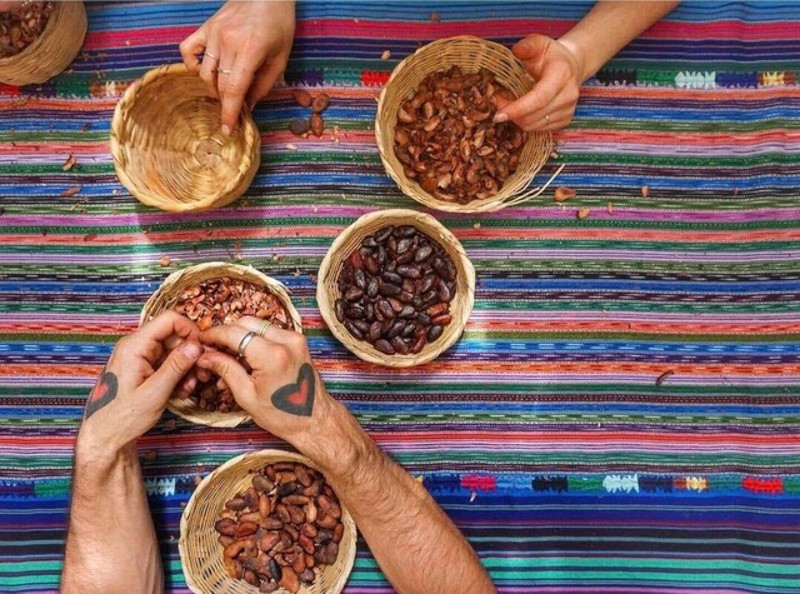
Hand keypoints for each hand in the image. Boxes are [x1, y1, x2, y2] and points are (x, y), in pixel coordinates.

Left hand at [80, 312, 201, 450]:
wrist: (105, 435)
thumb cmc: (123, 417)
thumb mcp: (155, 392)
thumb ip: (176, 366)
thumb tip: (196, 345)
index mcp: (134, 346)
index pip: (169, 319)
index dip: (190, 330)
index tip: (202, 349)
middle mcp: (136, 347)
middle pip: (174, 336)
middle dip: (191, 353)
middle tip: (201, 374)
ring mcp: (139, 357)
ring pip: (173, 351)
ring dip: (186, 367)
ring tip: (188, 388)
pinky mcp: (143, 368)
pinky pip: (167, 363)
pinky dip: (177, 375)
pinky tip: (179, 392)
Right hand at [179, 0, 295, 134]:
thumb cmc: (279, 24)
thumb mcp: (280, 58)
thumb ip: (264, 85)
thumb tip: (248, 107)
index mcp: (250, 51)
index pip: (234, 90)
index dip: (229, 114)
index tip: (227, 130)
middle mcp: (227, 42)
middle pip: (218, 85)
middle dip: (225, 103)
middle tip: (235, 110)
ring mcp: (213, 34)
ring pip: (203, 72)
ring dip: (213, 88)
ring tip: (226, 90)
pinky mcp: (205, 27)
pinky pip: (188, 50)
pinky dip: (191, 65)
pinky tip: (204, 71)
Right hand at [196, 317, 340, 460]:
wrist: (315, 420)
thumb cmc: (282, 415)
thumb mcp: (246, 395)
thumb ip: (225, 369)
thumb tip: (205, 356)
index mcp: (272, 355)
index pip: (234, 333)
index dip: (213, 335)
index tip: (201, 340)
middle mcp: (286, 341)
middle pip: (246, 323)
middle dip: (226, 333)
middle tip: (212, 349)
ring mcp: (295, 339)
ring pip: (258, 325)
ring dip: (240, 336)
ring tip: (228, 357)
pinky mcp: (298, 342)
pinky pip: (270, 332)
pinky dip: (255, 340)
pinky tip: (245, 358)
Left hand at [494, 34, 585, 131]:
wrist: (573, 65)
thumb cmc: (552, 55)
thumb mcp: (540, 43)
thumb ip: (527, 45)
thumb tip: (515, 51)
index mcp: (561, 75)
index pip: (538, 99)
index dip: (517, 109)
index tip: (498, 115)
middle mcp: (568, 95)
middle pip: (533, 116)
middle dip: (511, 114)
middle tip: (496, 102)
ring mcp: (568, 110)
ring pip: (534, 125)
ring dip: (516, 119)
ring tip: (507, 105)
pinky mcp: (565, 120)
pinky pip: (539, 129)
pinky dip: (525, 122)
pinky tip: (520, 112)